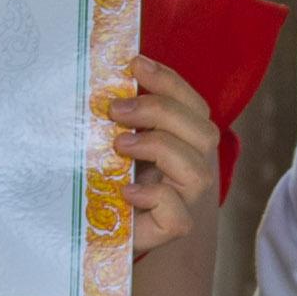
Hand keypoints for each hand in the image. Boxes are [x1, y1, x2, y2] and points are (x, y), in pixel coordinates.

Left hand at [108, 57, 220, 258]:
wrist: (92, 231)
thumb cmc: (100, 179)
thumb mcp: (106, 140)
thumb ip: (114, 117)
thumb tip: (98, 80)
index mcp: (181, 141)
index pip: (192, 105)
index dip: (169, 81)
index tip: (134, 64)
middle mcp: (189, 169)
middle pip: (204, 133)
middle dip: (160, 112)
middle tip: (115, 110)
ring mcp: (184, 202)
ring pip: (199, 173)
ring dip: (159, 148)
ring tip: (119, 145)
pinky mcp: (168, 232)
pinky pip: (179, 217)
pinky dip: (155, 197)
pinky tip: (127, 191)